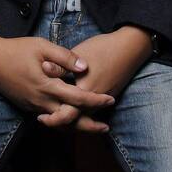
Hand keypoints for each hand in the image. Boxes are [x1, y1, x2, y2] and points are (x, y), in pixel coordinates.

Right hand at [0, 23, 115, 132]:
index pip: (77, 98)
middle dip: (89, 125)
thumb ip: (64, 57)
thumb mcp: (42, 46)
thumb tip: (84, 67)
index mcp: (47, 86)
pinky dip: (61, 121)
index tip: (110, 99)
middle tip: (106, 128)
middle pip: (69, 120)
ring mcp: (32, 106)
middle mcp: (40, 101)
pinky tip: (69, 118)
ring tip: (91, 126)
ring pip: (58, 122)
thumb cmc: (16, 49)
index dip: (96, 100)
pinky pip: (48, 118)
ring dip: (75, 125)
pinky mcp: (26, 106)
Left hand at [37, 27, 152, 130]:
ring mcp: (104, 99)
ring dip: (70, 119)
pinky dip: (81, 112)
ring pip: (84, 116)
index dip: (53, 119)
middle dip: (60, 124)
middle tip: (44, 120)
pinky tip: (71, 106)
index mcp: (86, 91)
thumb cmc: (103, 48)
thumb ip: (61, 66)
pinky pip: (92, 110)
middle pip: (76, 120)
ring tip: (54, 116)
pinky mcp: (108, 95)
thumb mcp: (79, 54)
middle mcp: (96, 101)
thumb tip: (43, 68)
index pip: (67, 115)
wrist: (130, 47)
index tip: (40, 118)